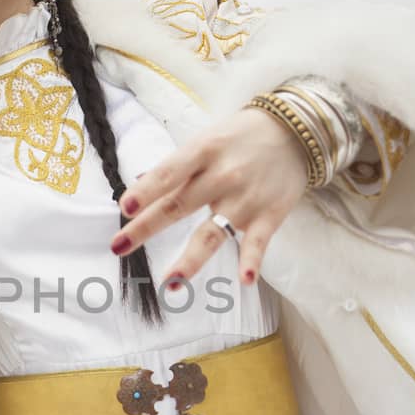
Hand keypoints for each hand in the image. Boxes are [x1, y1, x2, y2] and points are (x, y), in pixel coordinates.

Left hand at [110, 108, 309, 287]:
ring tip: (170, 282)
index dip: (147, 190)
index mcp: (203, 151)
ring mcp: (245, 199)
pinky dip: (252, 261)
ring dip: (191, 260)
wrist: (295, 132)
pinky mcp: (268, 216)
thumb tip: (139, 187)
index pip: (169, 173)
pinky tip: (245, 280)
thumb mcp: (206, 141)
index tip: (125, 207)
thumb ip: (176, 167)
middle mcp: (222, 176)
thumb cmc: (240, 138)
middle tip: (118, 246)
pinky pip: (257, 243)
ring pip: (212, 233)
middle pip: (179, 205)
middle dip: (146, 228)